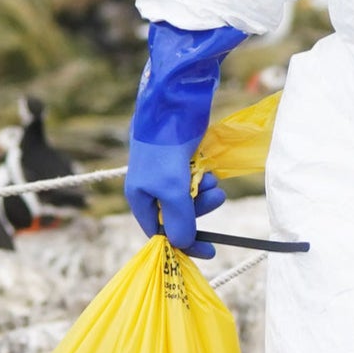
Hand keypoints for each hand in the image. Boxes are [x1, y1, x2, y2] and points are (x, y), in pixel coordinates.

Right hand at [126, 19, 247, 258]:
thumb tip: (184, 245)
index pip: (160, 232)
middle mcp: (151, 188)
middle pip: (179, 215)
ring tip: (212, 180)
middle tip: (213, 197)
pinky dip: (206, 178)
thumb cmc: (166, 147)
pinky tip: (210, 169)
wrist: (174, 102)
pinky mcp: (182, 159)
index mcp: (139, 197)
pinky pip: (197, 180)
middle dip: (199, 210)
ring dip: (206, 193)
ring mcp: (167, 173)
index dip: (183, 243)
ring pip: (191, 197)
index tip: (210, 250)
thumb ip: (180, 220)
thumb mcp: (173, 189)